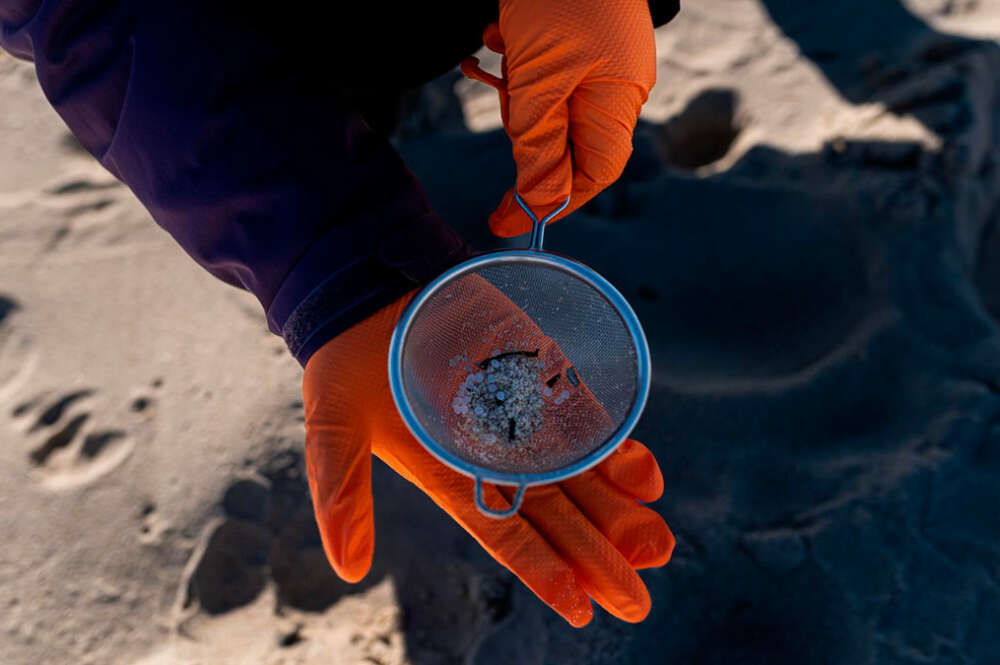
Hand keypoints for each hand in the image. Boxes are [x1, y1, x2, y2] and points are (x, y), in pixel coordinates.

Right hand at [302, 277, 673, 625]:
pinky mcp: (542, 378)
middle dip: (597, 557)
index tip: (581, 608)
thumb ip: (341, 494)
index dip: (542, 571)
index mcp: (451, 477)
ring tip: (658, 548)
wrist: (374, 291)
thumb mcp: (334, 428)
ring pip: (581, 476)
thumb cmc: (348, 359)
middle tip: (637, 601)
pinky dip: (619, 450)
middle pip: (556, 516)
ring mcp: (524, 419)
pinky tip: (648, 479)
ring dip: (620, 513)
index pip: (505, 533)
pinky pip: (588, 422)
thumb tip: (348, 569)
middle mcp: (496, 456)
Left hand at [461, 0, 656, 236]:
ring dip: (513, 89)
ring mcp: (598, 60)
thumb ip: (538, 144)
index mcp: (617, 102)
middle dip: (524, 129)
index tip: (505, 217)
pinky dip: (516, 60)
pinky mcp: (577, 38)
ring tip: (496, 48)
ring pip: (547, 102)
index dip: (552, 200)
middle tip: (500, 99)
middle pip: (565, 139)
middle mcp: (614, 87)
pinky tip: (498, 33)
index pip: (592, 174)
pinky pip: (544, 70)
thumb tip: (538, 205)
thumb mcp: (540, 80)